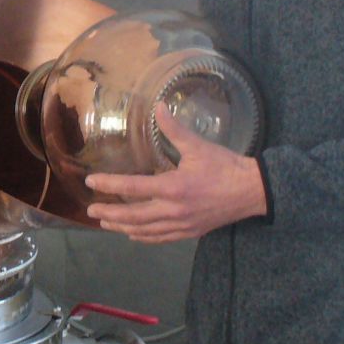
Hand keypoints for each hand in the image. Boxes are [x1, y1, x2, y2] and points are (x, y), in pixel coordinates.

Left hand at [85, 103, 267, 242]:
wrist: (252, 191)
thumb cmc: (224, 166)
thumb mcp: (198, 145)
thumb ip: (174, 128)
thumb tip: (158, 106)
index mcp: (173, 187)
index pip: (133, 187)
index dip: (110, 184)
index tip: (91, 181)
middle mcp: (173, 210)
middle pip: (133, 215)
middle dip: (109, 213)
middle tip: (91, 210)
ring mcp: (181, 224)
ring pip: (144, 230)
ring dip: (122, 226)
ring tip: (105, 223)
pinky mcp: (189, 233)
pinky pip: (160, 238)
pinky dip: (143, 237)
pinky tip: (133, 234)